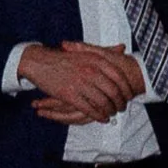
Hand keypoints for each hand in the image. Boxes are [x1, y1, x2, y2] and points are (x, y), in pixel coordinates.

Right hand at [21, 40, 145, 123]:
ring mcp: (79, 83)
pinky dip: (98, 115)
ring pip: (102, 102)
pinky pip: (88, 109)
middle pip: (113, 91)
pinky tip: (101, 118)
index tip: (129, 95)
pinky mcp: (69, 95)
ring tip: (112, 113)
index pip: (119, 77)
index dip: (126, 88)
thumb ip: (105, 51)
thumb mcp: (86, 51)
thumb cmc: (63, 57)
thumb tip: (122, 48)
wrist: (39, 62)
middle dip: (120, 102)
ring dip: (110, 110)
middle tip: (121, 107)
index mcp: (96, 59)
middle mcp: (90, 71)